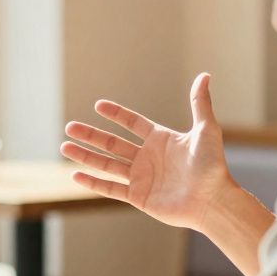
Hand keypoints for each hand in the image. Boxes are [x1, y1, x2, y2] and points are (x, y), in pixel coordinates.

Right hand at [61, 72, 231, 231]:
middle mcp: (147, 158)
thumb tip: (204, 75)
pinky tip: (75, 175)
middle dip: (90, 135)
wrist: (212, 200)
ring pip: (106, 164)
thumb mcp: (206, 130)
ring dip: (85, 156)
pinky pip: (110, 188)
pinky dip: (92, 182)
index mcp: (161, 140)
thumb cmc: (212, 166)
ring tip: (64, 147)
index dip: (116, 114)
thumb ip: (199, 103)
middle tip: (69, 127)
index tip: (98, 106)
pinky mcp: (138, 197)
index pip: (132, 123)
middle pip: (112, 143)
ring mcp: (141, 178)